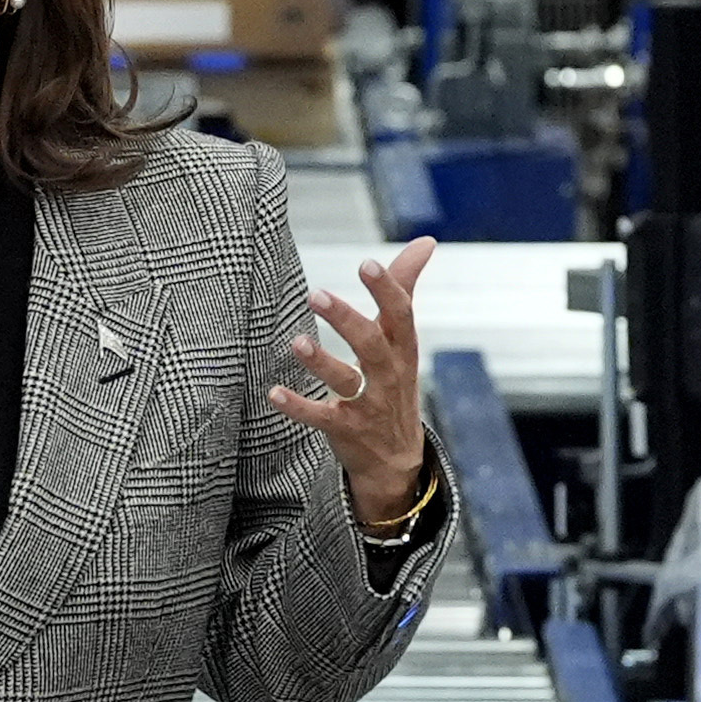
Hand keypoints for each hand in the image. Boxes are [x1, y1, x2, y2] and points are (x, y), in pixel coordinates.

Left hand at [271, 237, 435, 522]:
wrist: (398, 460)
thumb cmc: (395, 383)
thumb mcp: (404, 340)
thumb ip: (405, 288)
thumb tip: (426, 241)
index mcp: (402, 349)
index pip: (400, 315)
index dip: (386, 290)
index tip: (367, 264)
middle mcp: (388, 376)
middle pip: (371, 344)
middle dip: (345, 320)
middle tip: (316, 294)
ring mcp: (368, 406)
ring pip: (346, 381)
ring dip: (321, 362)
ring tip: (296, 342)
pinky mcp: (346, 430)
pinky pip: (321, 418)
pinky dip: (298, 407)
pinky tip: (274, 393)